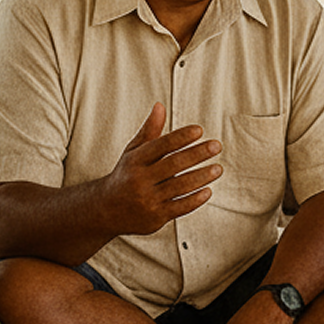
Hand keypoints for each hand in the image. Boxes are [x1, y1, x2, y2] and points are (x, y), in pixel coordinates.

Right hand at [103, 103, 222, 235]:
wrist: (106, 210)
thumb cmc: (126, 175)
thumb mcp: (133, 152)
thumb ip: (150, 131)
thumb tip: (160, 106)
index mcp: (135, 160)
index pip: (161, 145)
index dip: (181, 137)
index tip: (199, 130)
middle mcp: (140, 179)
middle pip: (173, 164)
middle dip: (197, 154)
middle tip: (216, 146)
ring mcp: (148, 199)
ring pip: (179, 186)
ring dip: (201, 177)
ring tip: (218, 168)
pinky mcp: (155, 217)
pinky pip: (180, 207)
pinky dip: (195, 199)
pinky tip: (208, 190)